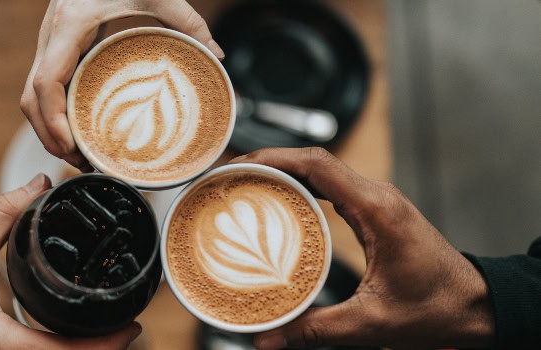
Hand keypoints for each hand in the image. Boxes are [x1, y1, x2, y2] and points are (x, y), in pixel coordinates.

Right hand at [20, 0, 223, 170]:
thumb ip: (187, 20)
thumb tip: (215, 54)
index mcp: (70, 26)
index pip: (45, 83)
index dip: (53, 121)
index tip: (71, 146)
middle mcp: (51, 37)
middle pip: (31, 99)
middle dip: (49, 136)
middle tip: (79, 162)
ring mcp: (50, 43)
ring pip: (31, 96)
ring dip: (48, 129)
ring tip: (78, 155)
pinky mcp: (57, 47)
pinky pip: (44, 87)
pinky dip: (53, 113)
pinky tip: (76, 128)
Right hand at [229, 148, 493, 348]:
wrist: (476, 306)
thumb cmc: (438, 308)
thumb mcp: (371, 322)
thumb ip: (315, 329)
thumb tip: (268, 339)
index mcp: (377, 209)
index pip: (318, 164)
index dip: (273, 157)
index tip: (239, 164)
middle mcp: (377, 196)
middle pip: (313, 160)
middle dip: (268, 161)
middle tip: (230, 176)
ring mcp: (376, 201)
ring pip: (321, 170)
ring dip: (283, 171)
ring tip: (245, 184)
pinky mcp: (374, 211)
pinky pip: (330, 186)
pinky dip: (300, 186)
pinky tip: (278, 201)